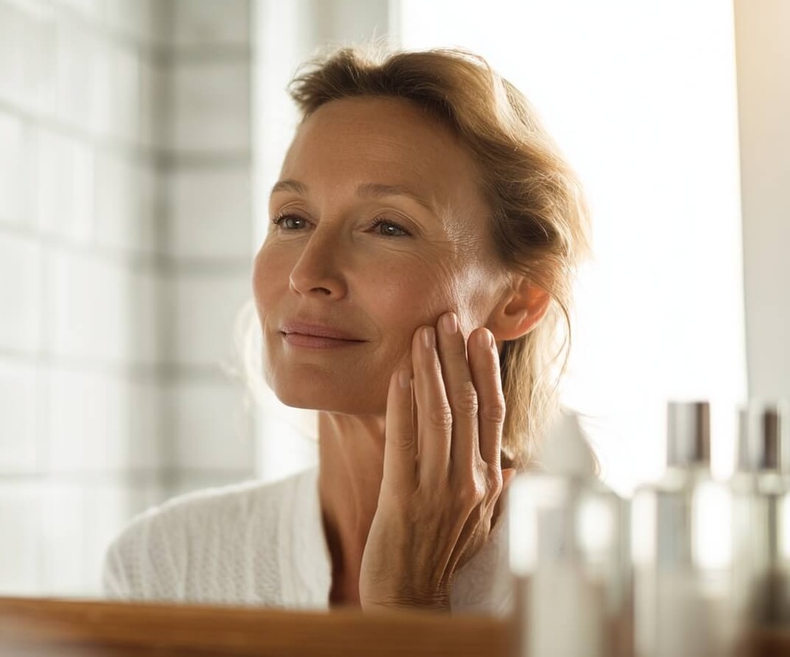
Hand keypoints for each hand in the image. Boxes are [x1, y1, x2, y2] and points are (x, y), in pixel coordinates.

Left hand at [359, 312, 513, 611]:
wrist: (409, 593)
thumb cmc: (441, 556)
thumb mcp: (481, 524)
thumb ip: (497, 490)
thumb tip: (514, 462)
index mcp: (489, 482)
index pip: (492, 415)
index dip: (487, 372)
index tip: (480, 336)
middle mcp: (471, 482)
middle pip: (468, 406)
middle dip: (456, 357)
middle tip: (447, 318)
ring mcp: (438, 489)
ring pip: (439, 416)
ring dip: (430, 370)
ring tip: (422, 334)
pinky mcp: (403, 498)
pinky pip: (404, 442)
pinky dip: (402, 405)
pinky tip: (399, 376)